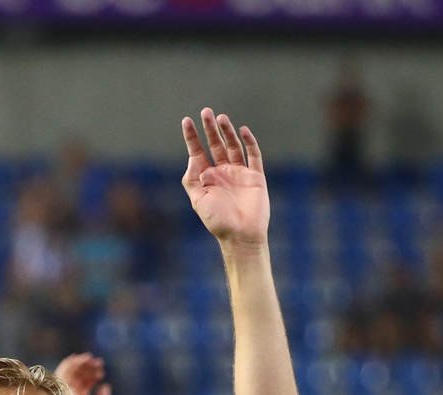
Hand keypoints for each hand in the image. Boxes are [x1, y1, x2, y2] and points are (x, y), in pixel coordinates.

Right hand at [55, 352, 112, 394]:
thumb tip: (104, 385)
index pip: (84, 385)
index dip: (92, 376)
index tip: (101, 372)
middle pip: (78, 377)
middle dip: (88, 368)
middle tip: (99, 364)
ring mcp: (64, 392)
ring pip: (70, 372)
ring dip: (82, 363)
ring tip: (93, 360)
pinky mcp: (59, 388)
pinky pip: (63, 371)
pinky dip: (72, 362)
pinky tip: (83, 358)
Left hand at [180, 108, 269, 247]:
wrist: (241, 235)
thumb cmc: (218, 221)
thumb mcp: (198, 200)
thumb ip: (192, 179)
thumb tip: (192, 158)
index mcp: (207, 178)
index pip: (198, 152)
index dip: (192, 137)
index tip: (186, 121)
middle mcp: (222, 172)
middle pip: (215, 144)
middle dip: (210, 129)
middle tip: (206, 111)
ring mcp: (239, 173)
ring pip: (232, 146)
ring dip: (227, 132)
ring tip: (220, 118)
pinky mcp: (255, 176)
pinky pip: (253, 155)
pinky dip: (248, 142)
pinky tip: (242, 130)